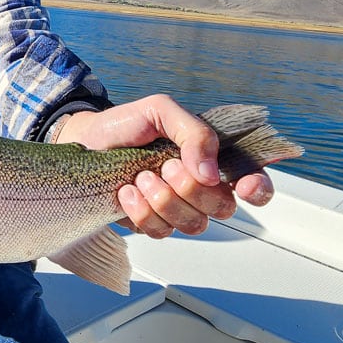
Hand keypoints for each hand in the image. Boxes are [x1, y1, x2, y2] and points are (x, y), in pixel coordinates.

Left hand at [54, 94, 274, 237]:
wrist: (85, 142)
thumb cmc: (126, 124)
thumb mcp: (160, 111)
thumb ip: (194, 132)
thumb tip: (211, 172)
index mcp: (213, 159)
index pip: (254, 182)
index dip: (257, 188)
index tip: (242, 186)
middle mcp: (202, 188)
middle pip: (222, 208)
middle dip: (192, 188)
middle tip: (165, 165)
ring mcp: (178, 209)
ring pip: (193, 224)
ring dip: (165, 200)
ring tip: (140, 177)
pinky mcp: (152, 224)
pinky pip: (161, 232)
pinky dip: (142, 212)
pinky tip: (126, 193)